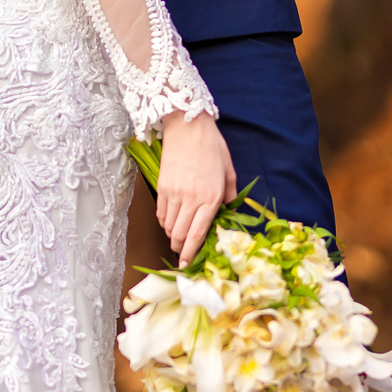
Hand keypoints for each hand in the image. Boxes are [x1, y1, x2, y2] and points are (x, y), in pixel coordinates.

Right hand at [156, 111, 236, 266]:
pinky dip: (165, 222)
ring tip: (177, 236)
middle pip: (179, 235)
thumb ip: (230, 195)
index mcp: (211, 198)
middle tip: (183, 253)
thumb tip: (228, 212)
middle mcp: (191, 200)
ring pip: (168, 226)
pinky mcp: (162, 187)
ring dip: (172, 235)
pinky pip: (161, 213)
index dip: (191, 253)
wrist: (188, 126)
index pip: (197, 234)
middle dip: (180, 248)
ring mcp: (174, 194)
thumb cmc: (212, 147)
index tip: (187, 264)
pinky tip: (170, 221)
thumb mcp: (229, 171)